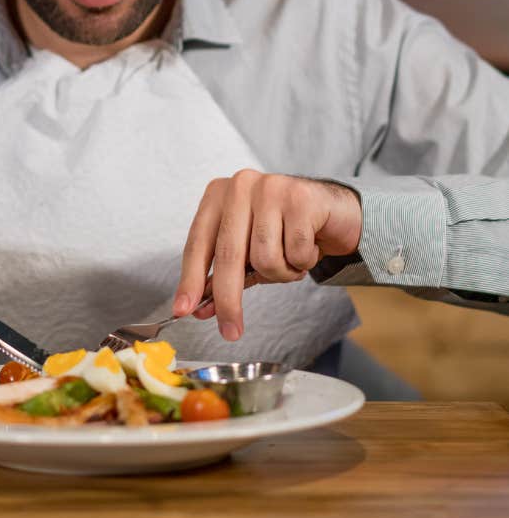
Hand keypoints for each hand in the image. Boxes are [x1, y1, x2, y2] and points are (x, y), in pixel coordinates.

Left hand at [172, 169, 361, 341]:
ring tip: (291, 258)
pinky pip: (296, 253)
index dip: (190, 280)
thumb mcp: (249, 251)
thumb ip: (223, 276)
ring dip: (281, 273)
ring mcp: (270, 188)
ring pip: (265, 258)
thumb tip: (201, 309)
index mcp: (218, 194)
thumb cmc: (285, 230)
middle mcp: (240, 186)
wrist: (334, 211)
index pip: (198, 243)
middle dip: (228, 299)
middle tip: (231, 331)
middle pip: (228, 254)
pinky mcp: (300, 198)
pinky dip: (303, 262)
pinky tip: (309, 245)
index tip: (184, 310)